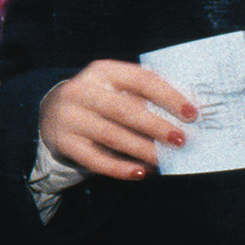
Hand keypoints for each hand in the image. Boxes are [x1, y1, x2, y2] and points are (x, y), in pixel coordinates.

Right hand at [39, 60, 195, 179]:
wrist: (52, 113)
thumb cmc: (100, 100)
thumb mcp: (116, 88)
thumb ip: (144, 96)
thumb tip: (184, 115)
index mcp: (102, 71)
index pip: (140, 79)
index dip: (168, 96)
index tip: (192, 113)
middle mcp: (83, 91)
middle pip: (124, 109)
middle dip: (155, 126)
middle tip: (181, 140)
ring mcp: (71, 117)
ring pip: (111, 135)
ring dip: (142, 149)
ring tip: (164, 159)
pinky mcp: (65, 142)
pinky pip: (95, 159)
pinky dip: (120, 168)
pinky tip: (140, 172)